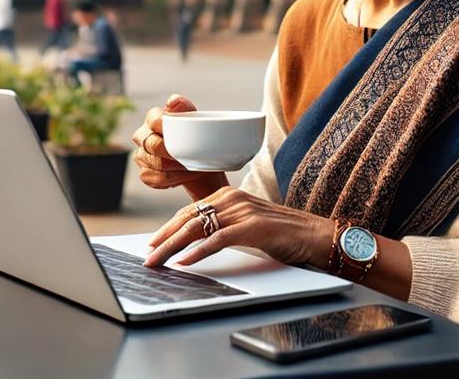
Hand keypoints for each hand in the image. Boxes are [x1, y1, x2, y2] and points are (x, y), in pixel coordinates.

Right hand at [131, 94, 226, 200]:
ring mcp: (141, 155)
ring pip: (154, 163)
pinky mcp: (145, 173)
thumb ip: (184, 107)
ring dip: (175, 167)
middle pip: (152, 145)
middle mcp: (143, 136)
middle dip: (172, 152)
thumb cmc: (195, 137)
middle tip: (189, 155)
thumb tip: (173, 101)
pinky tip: (183, 175)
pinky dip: (172, 179)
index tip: (179, 135)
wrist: (200, 162)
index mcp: (153, 118)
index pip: (153, 120)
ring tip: (191, 166)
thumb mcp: (194, 119)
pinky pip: (154, 178)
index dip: (165, 128)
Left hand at [144, 186, 333, 268]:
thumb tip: (195, 241)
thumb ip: (223, 225)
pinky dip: (198, 251)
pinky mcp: (251, 227)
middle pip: (189, 217)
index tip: (153, 243)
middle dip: (164, 238)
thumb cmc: (279, 233)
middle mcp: (232, 198)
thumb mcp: (245, 224)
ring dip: (173, 247)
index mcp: (229, 195)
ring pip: (198, 227)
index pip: (190, 210)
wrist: (311, 234)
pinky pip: (217, 239)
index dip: (169, 228)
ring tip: (157, 261)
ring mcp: (242, 211)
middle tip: (147, 256)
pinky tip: (184, 261)